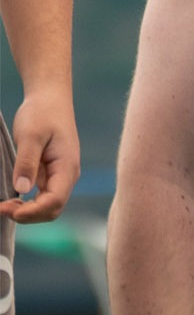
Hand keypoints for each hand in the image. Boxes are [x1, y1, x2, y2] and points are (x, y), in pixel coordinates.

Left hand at [1, 91, 78, 222]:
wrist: (50, 99)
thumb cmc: (42, 114)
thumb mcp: (30, 136)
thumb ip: (26, 163)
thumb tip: (21, 190)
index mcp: (67, 168)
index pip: (54, 202)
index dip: (31, 212)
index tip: (5, 208)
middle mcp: (67, 176)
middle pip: (53, 209)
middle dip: (28, 215)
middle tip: (0, 207)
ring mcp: (60, 176)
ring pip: (48, 206)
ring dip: (27, 211)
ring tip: (4, 204)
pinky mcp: (51, 174)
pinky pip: (43, 196)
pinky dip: (27, 203)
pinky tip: (12, 197)